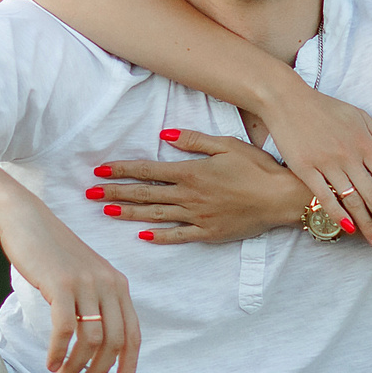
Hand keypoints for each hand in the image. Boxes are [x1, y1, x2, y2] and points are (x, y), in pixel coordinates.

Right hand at [0, 198, 140, 372]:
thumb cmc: (52, 254)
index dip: (129, 367)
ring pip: (91, 340)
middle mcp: (108, 285)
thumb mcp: (85, 277)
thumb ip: (97, 303)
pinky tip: (50, 362)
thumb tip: (98, 345)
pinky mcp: (62, 284)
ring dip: (76, 366)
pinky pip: (66, 330)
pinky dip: (58, 352)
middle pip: (115, 343)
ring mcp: (86, 284)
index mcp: (118, 286)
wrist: (26, 220)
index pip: (133, 336)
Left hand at [92, 131, 315, 246]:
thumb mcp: (227, 144)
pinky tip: (142, 237)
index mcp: (191, 172)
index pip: (148, 170)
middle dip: (116, 193)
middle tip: (89, 194)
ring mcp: (198, 217)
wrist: (282, 198)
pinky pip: (178, 237)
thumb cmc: (258, 168)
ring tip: (106, 212)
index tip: (100, 171)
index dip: (122, 170)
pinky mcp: (208, 234)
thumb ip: (195, 140)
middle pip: (145, 194)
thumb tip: (166, 135)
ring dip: (129, 214)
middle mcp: (189, 196)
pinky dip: (159, 237)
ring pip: (156, 216)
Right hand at [243, 82, 371, 245]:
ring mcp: (327, 163)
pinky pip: (324, 195)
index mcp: (366, 145)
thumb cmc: (327, 109)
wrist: (288, 100)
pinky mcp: (305, 169)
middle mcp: (350, 156)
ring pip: (353, 201)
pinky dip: (337, 213)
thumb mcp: (361, 117)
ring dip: (367, 225)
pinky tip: (347, 229)